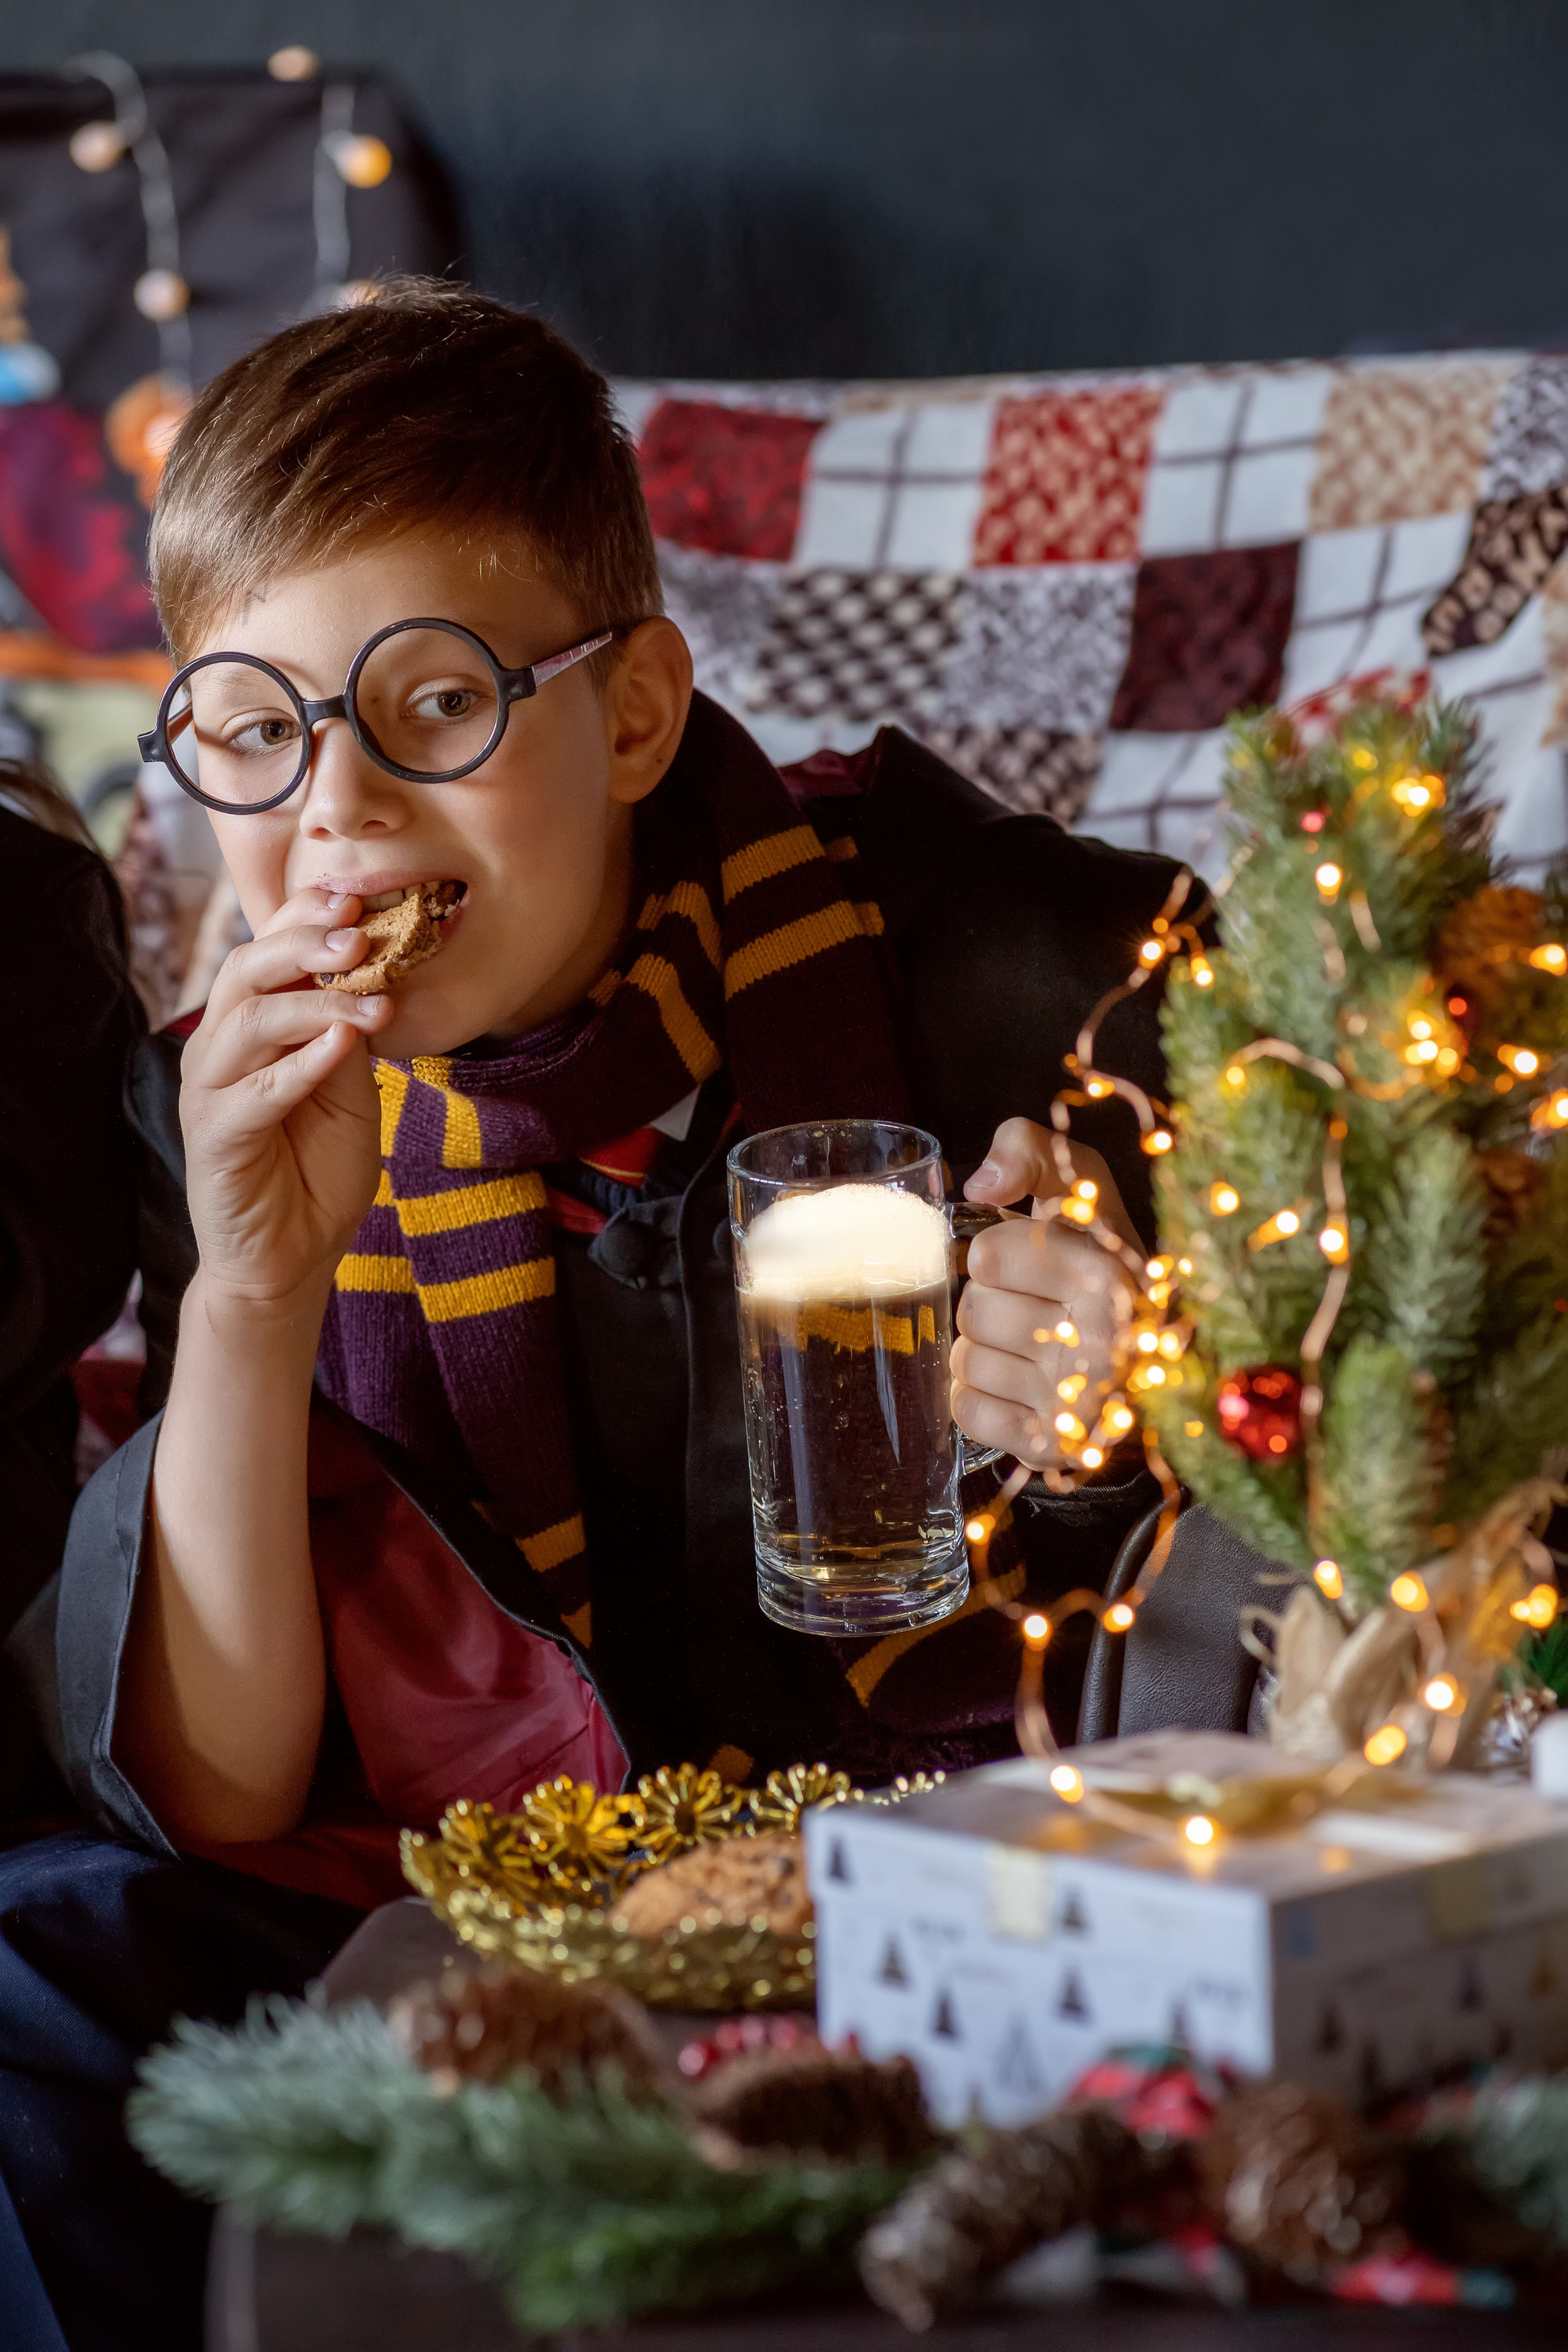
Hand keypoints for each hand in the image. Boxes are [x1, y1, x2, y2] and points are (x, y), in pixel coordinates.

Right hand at [179, 888, 389, 1314]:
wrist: (291, 1258)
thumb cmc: (316, 1170)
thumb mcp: (349, 1091)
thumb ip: (347, 1036)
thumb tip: (371, 974)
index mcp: (248, 1030)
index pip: (267, 955)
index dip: (303, 919)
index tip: (355, 894)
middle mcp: (218, 1050)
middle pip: (247, 972)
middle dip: (304, 945)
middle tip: (360, 933)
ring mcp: (209, 1093)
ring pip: (249, 1022)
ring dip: (315, 1004)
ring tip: (371, 1003)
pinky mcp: (213, 1138)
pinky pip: (254, 1092)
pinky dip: (299, 1066)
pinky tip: (342, 1047)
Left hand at [951, 1117, 1141, 1468]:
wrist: (1153, 1359)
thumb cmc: (1103, 1263)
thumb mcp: (1082, 1187)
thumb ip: (1029, 1148)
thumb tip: (981, 1185)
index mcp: (1106, 1270)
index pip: (987, 1255)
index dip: (1000, 1255)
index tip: (1036, 1265)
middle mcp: (1100, 1340)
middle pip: (972, 1309)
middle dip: (991, 1304)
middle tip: (1036, 1309)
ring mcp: (1078, 1403)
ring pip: (966, 1360)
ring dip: (985, 1351)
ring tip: (1033, 1348)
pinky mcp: (1052, 1448)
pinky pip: (966, 1411)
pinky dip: (980, 1399)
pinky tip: (1022, 1387)